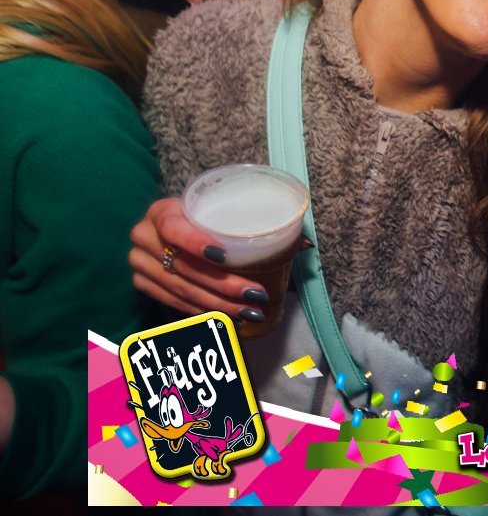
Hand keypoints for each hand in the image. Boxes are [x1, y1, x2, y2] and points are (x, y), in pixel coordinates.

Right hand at [128, 198, 269, 321]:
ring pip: (180, 289)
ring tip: (248, 312)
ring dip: (217, 305)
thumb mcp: (217, 212)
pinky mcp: (142, 284)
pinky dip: (202, 311)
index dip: (195, 242)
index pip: (172, 227)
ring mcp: (140, 263)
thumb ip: (254, 223)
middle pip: (183, 267)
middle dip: (223, 285)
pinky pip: (173, 302)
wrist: (166, 228)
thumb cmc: (202, 218)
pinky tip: (226, 318)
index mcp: (162, 212)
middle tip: (255, 295)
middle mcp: (144, 237)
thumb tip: (306, 245)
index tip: (224, 256)